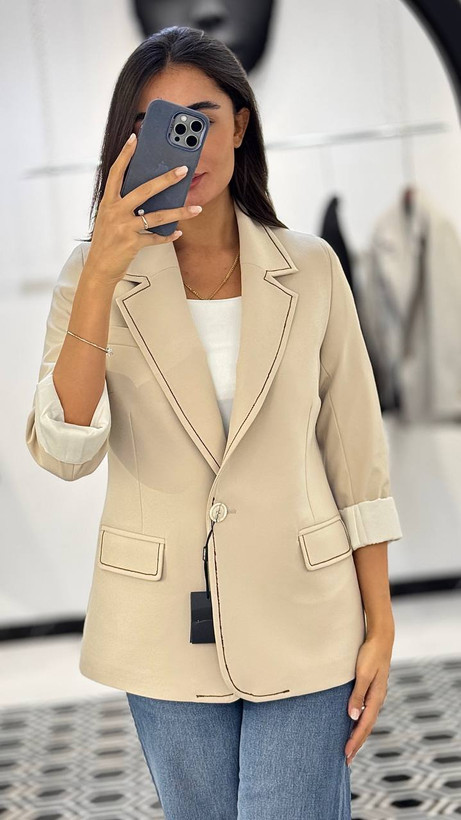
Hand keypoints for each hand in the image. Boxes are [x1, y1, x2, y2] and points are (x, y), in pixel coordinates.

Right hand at [85, 133, 201, 285]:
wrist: (99, 268)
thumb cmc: (106, 241)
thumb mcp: (109, 218)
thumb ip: (123, 204)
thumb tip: (147, 193)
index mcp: (108, 202)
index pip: (115, 173)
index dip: (124, 155)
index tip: (134, 139)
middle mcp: (115, 211)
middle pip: (144, 190)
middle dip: (166, 179)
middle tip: (183, 171)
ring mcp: (123, 228)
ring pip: (156, 216)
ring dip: (179, 212)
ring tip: (196, 209)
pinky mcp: (132, 243)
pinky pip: (156, 238)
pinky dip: (168, 236)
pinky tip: (178, 233)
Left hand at [345, 632, 393, 765]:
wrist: (381, 638)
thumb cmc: (370, 654)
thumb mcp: (362, 673)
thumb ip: (357, 695)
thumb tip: (352, 717)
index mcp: (376, 697)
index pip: (365, 725)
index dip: (355, 740)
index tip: (346, 754)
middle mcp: (377, 699)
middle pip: (367, 727)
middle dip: (357, 743)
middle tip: (346, 760)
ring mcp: (376, 694)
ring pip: (367, 720)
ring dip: (358, 735)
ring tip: (350, 748)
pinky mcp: (372, 689)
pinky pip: (366, 711)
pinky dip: (360, 722)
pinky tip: (354, 724)